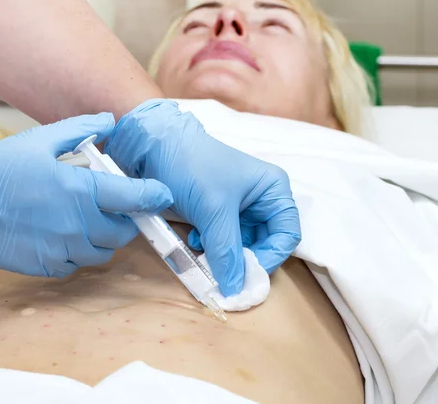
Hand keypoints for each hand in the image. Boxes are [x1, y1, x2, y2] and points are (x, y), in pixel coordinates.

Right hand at [0, 113, 172, 276]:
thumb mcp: (41, 140)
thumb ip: (81, 129)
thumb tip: (110, 121)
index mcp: (80, 190)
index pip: (133, 198)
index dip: (153, 196)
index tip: (163, 195)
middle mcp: (77, 224)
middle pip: (124, 231)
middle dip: (125, 219)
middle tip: (112, 205)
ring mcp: (63, 249)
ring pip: (104, 252)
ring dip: (103, 237)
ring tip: (85, 219)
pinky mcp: (49, 267)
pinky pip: (79, 264)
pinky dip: (79, 252)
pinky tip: (62, 234)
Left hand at [105, 99, 300, 295]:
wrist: (152, 146)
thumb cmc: (191, 166)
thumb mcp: (212, 210)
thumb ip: (226, 251)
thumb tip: (235, 291)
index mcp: (272, 190)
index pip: (286, 236)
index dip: (269, 259)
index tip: (245, 277)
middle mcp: (260, 200)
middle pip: (264, 244)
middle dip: (243, 260)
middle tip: (222, 274)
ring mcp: (237, 208)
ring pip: (241, 247)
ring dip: (224, 256)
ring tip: (204, 254)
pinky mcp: (216, 214)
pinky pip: (222, 242)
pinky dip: (211, 248)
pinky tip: (195, 241)